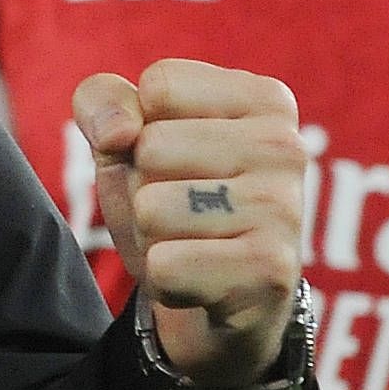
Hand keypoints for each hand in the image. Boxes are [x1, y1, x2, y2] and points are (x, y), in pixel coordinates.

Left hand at [72, 61, 306, 389]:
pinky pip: (165, 265)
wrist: (214, 303)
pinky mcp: (269, 272)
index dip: (141, 129)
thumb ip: (102, 101)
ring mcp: (283, 209)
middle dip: (145, 187)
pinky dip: (165, 280)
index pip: (159, 86)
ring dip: (153, 236)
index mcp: (265, 99)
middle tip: (182, 213)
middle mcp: (286, 147)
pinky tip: (201, 282)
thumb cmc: (174, 203)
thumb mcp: (125, 141)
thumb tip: (120, 132)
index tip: (174, 161)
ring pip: (153, 207)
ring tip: (192, 244)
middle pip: (152, 145)